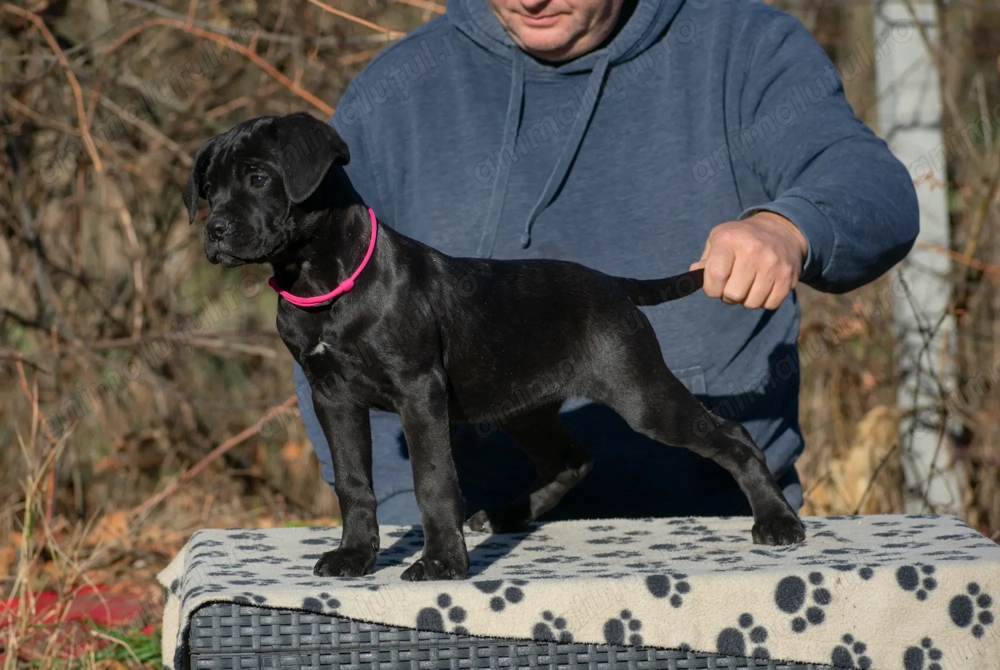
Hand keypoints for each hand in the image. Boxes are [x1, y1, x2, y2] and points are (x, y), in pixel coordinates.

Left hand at [689, 211, 807, 309]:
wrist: (780, 230)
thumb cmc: (741, 238)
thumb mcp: (718, 239)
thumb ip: (705, 261)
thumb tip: (695, 276)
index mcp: (730, 240)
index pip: (716, 276)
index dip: (711, 288)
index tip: (714, 285)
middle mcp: (753, 250)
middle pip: (733, 294)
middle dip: (728, 295)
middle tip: (732, 285)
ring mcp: (773, 264)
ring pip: (751, 303)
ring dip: (746, 299)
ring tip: (747, 284)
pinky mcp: (788, 277)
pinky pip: (770, 304)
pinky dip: (763, 301)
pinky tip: (762, 286)